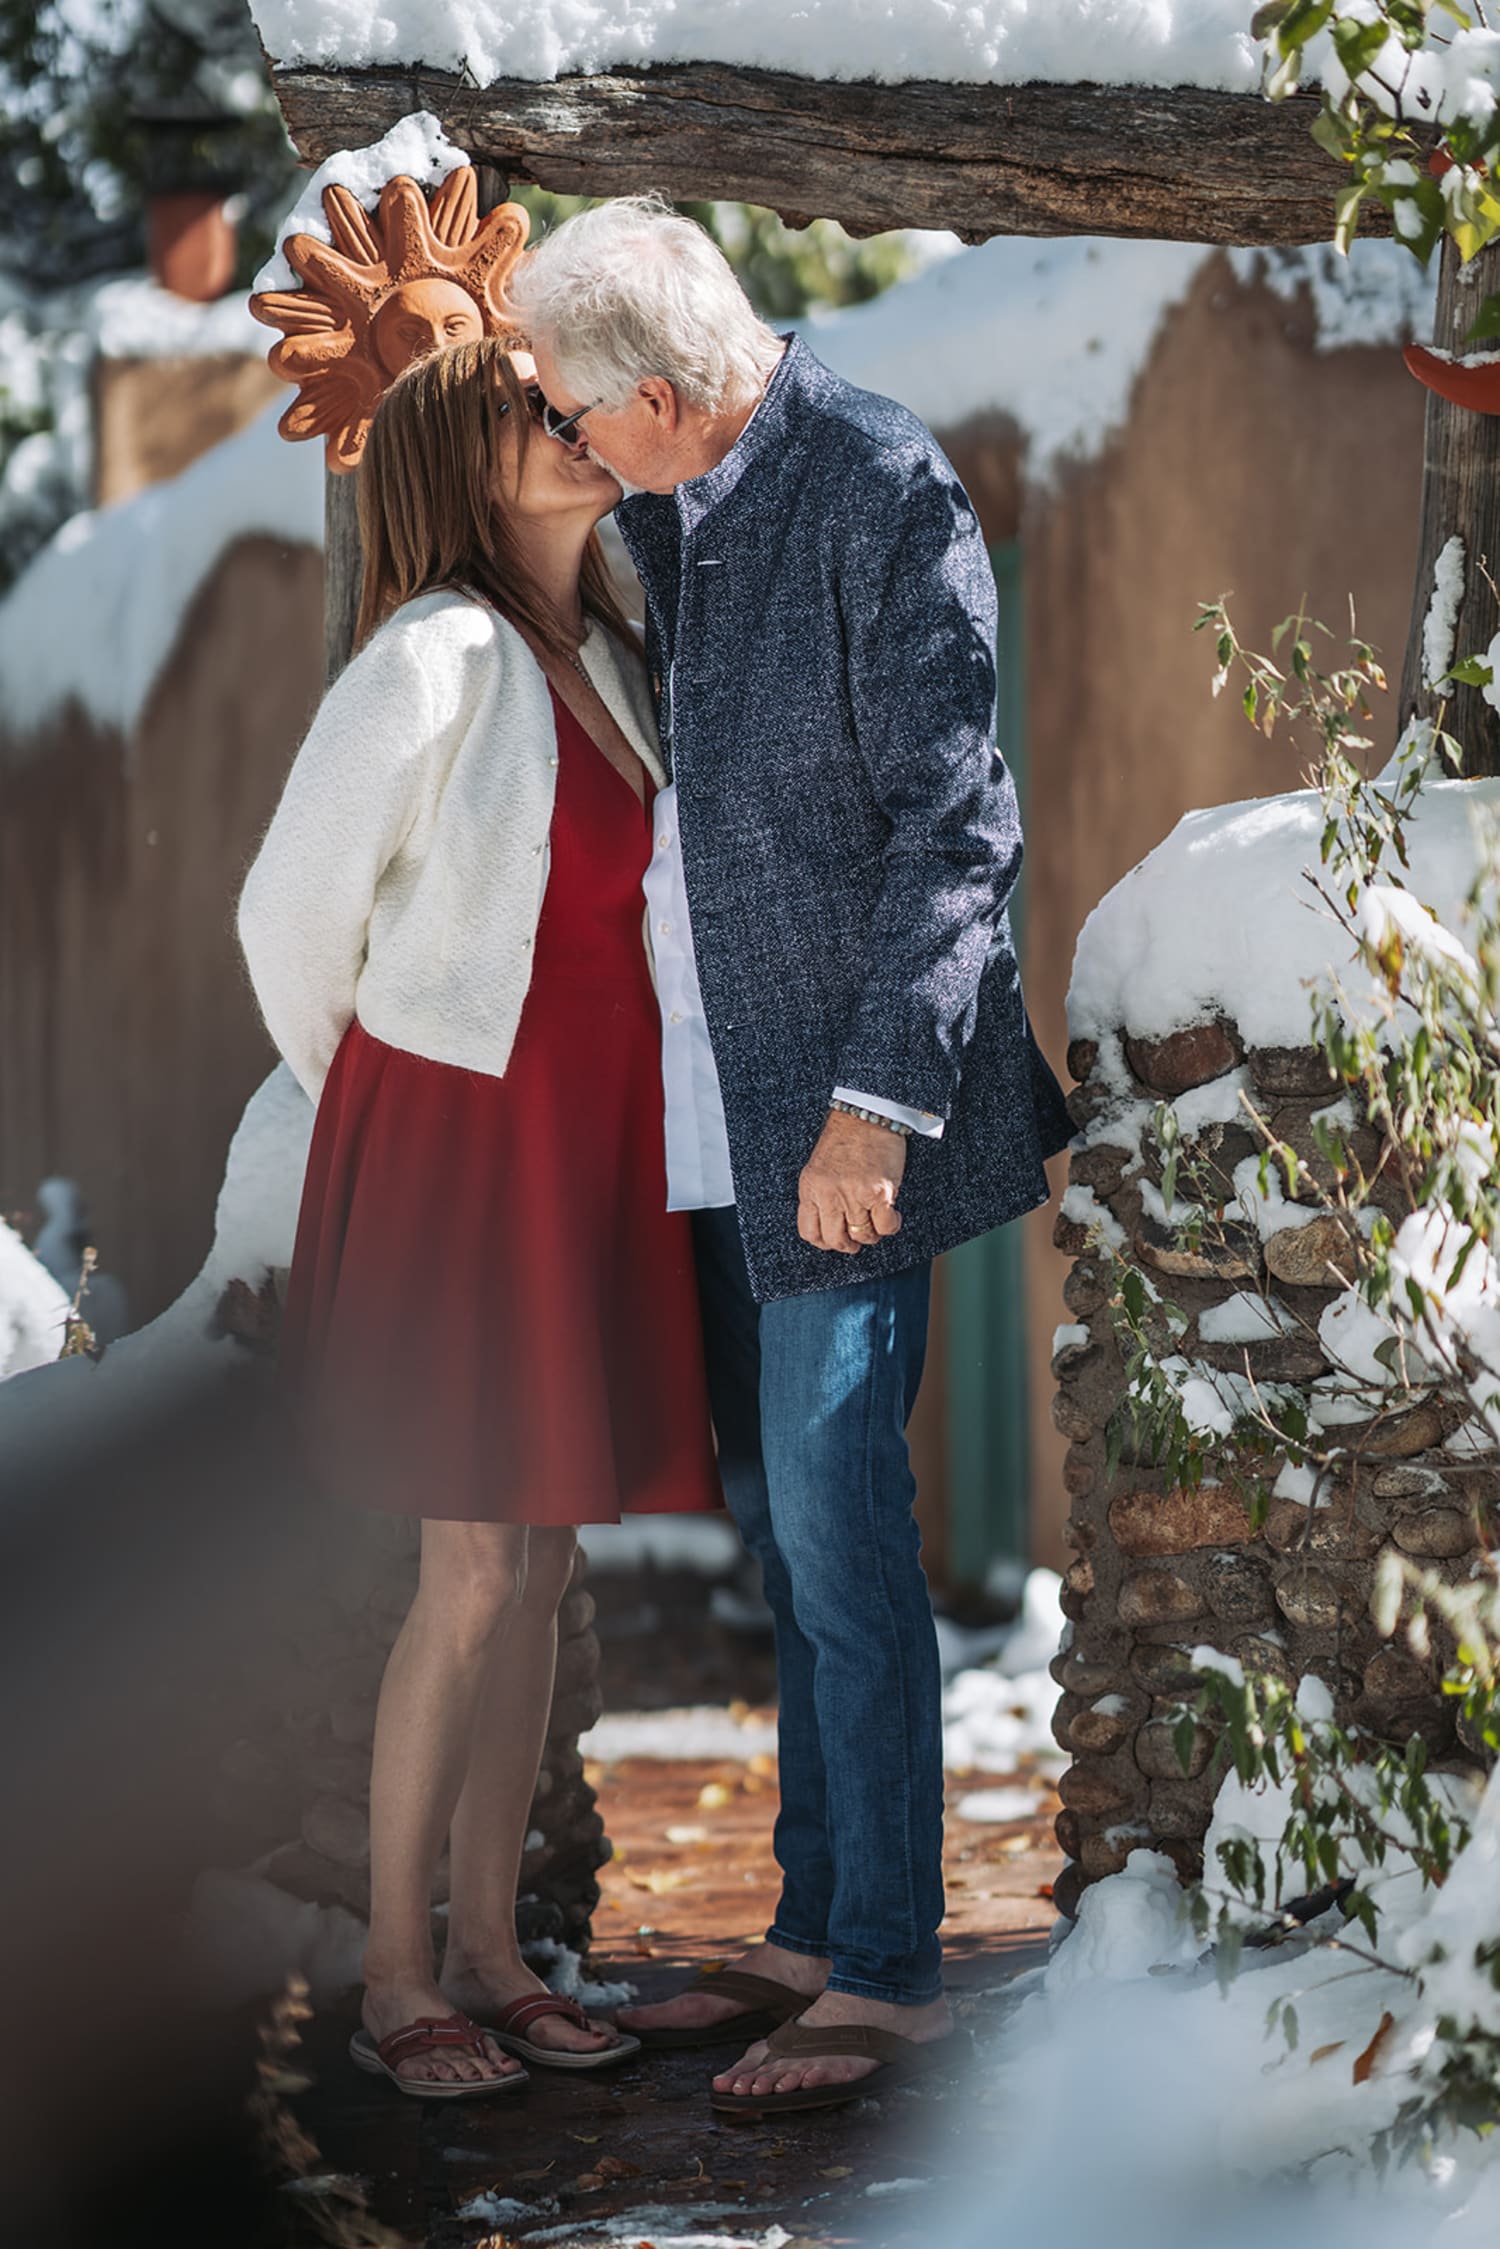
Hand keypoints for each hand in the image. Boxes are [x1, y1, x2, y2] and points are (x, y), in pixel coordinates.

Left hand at [798, 1110, 905, 1254]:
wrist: (868, 1114)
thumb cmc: (846, 1139)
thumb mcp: (820, 1168)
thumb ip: (821, 1196)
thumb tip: (834, 1226)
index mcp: (810, 1188)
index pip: (809, 1232)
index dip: (824, 1242)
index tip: (834, 1240)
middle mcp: (829, 1194)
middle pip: (835, 1239)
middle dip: (848, 1245)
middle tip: (858, 1239)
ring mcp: (854, 1194)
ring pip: (863, 1235)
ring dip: (872, 1233)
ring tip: (876, 1220)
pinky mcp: (879, 1193)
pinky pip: (885, 1227)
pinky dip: (891, 1226)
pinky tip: (892, 1214)